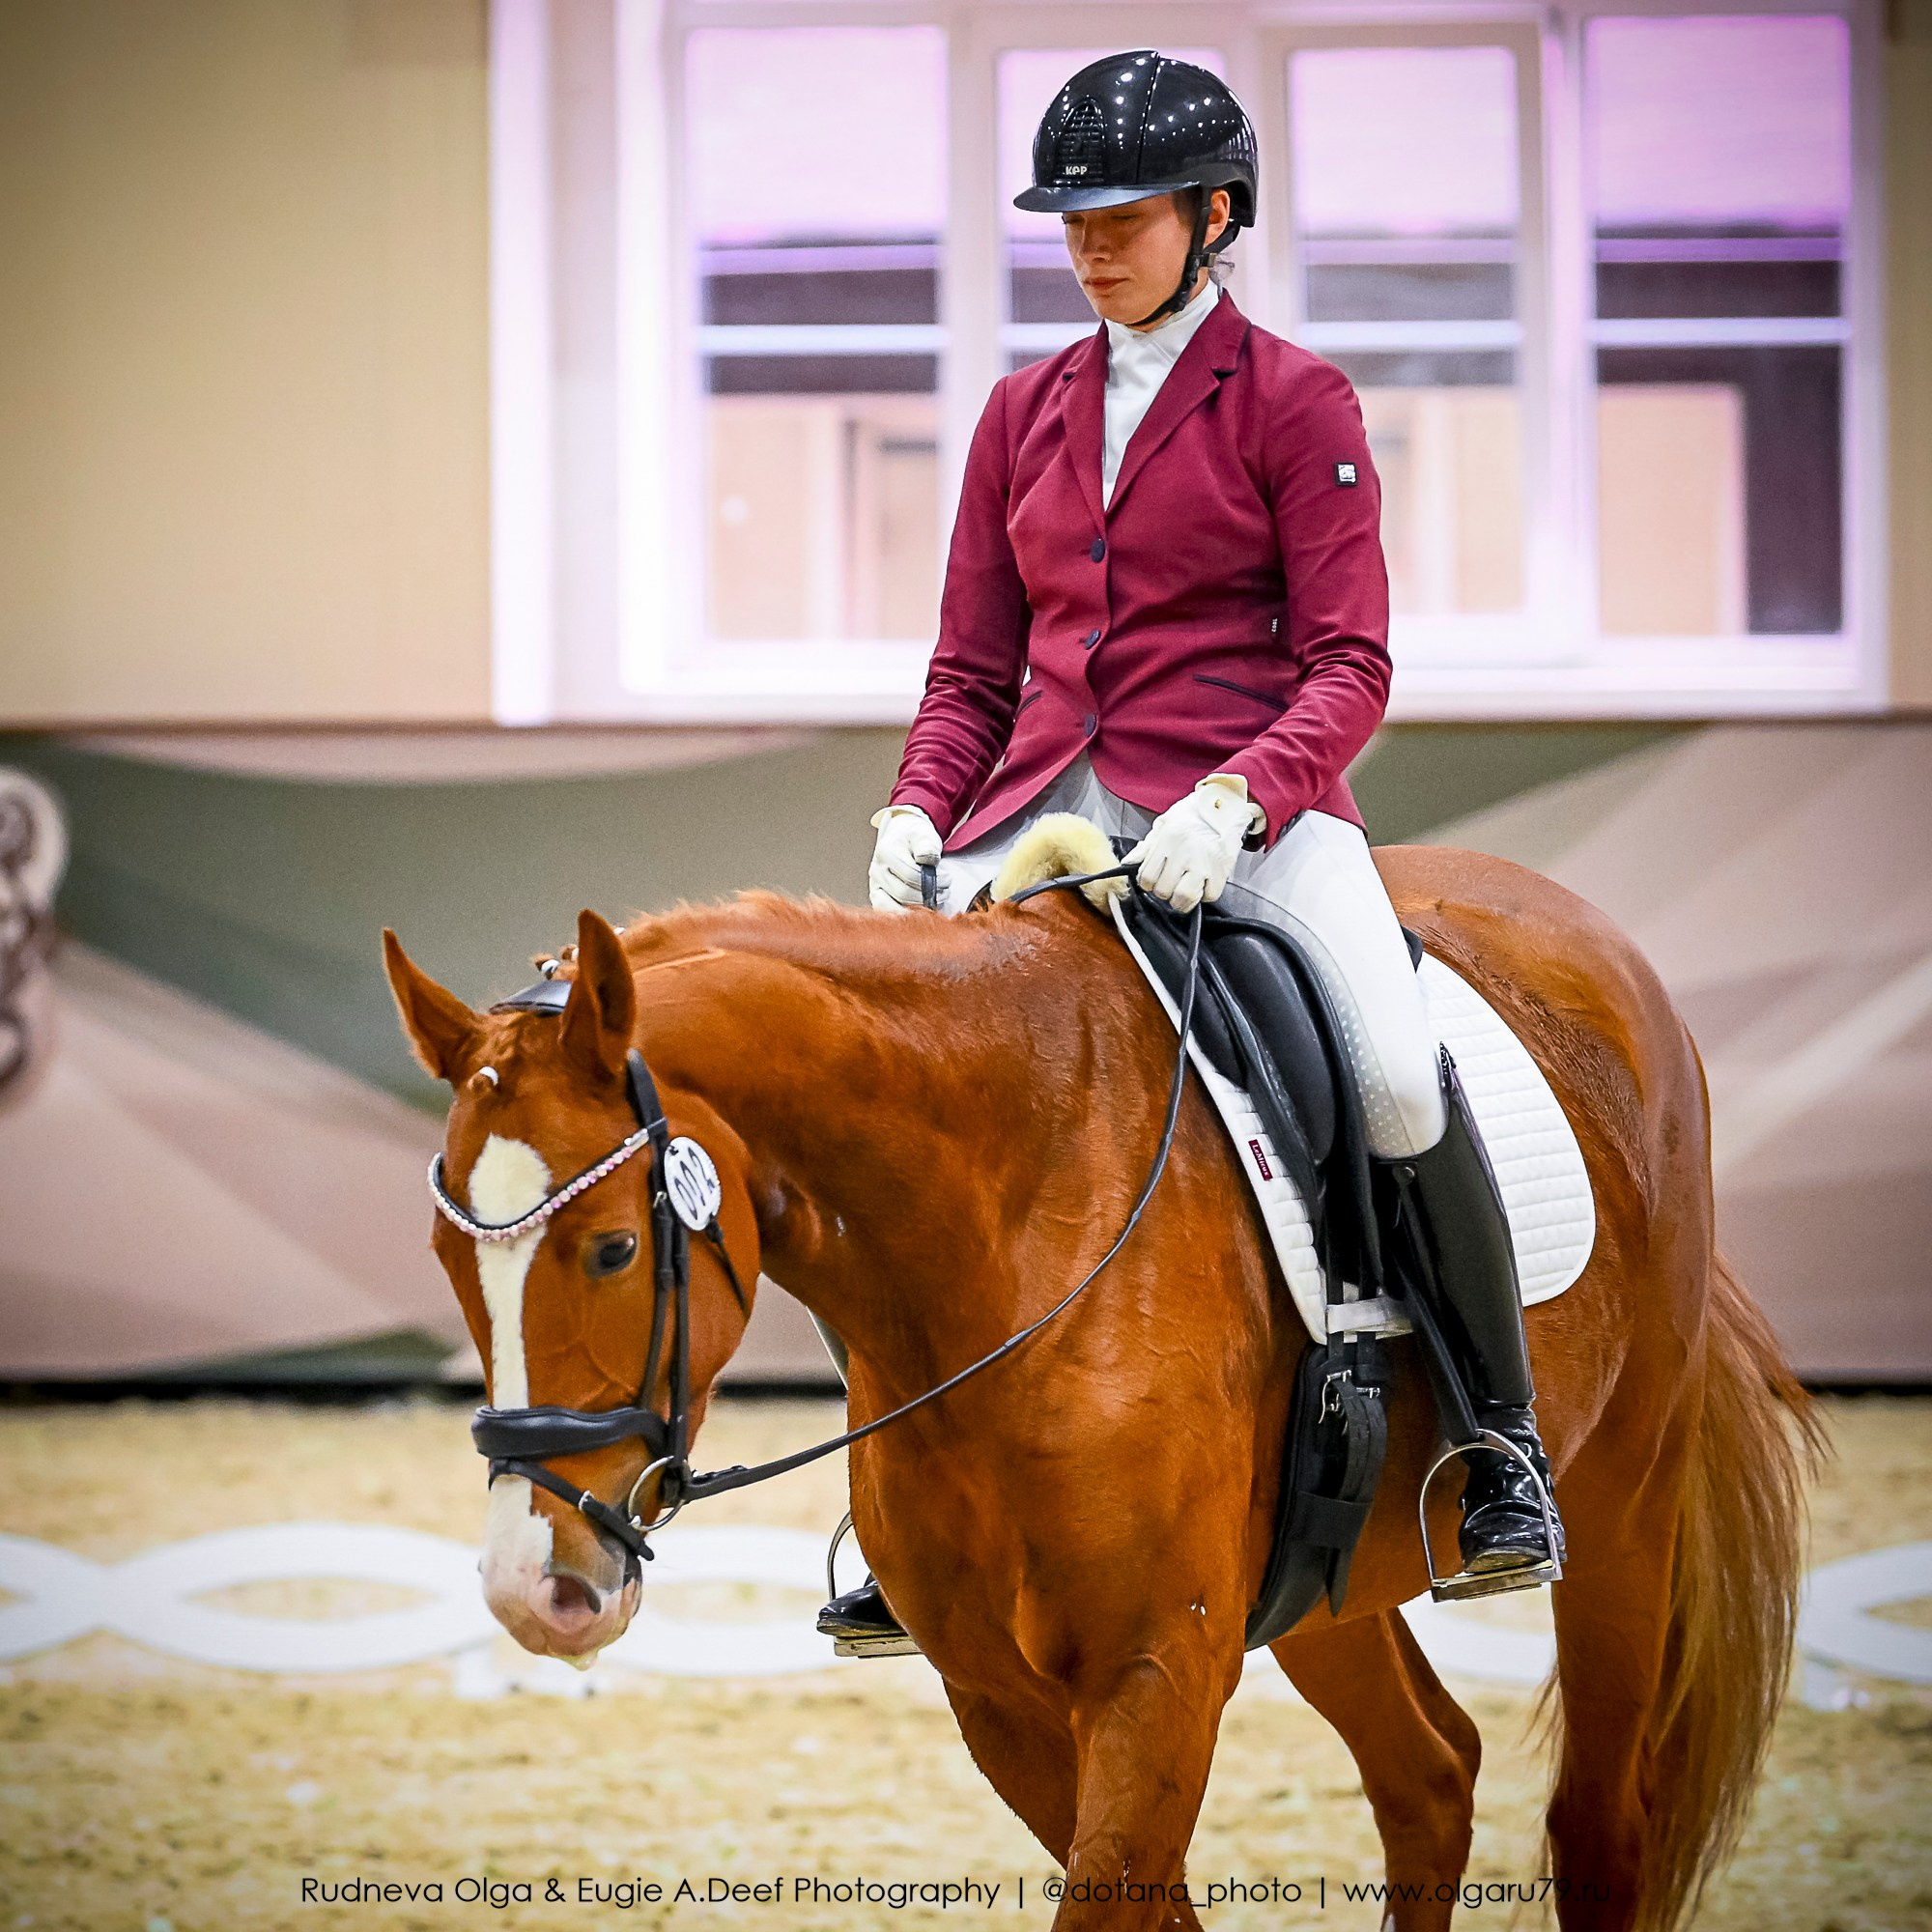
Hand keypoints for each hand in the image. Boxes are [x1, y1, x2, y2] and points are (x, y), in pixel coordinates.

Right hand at [868, 804, 941, 911]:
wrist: (903, 838)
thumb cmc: (914, 838)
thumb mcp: (923, 835)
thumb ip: (927, 845)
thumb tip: (927, 858)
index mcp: (886, 852)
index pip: (910, 874)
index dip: (933, 880)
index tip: (948, 878)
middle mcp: (876, 870)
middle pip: (903, 893)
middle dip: (928, 895)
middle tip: (945, 890)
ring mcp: (875, 884)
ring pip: (896, 906)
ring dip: (919, 906)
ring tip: (935, 898)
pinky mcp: (878, 896)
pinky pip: (888, 912)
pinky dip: (905, 914)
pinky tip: (921, 909)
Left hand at [1126, 776, 1261, 914]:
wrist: (1224, 804)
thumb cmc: (1193, 814)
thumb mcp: (1164, 823)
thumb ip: (1146, 846)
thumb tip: (1127, 863)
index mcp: (1168, 840)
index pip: (1147, 877)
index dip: (1147, 884)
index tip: (1153, 881)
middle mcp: (1185, 852)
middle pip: (1164, 890)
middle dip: (1164, 892)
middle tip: (1169, 886)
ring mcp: (1204, 863)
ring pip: (1185, 897)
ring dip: (1182, 901)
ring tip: (1182, 893)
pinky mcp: (1222, 869)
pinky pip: (1210, 895)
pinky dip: (1205, 894)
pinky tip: (1203, 885)